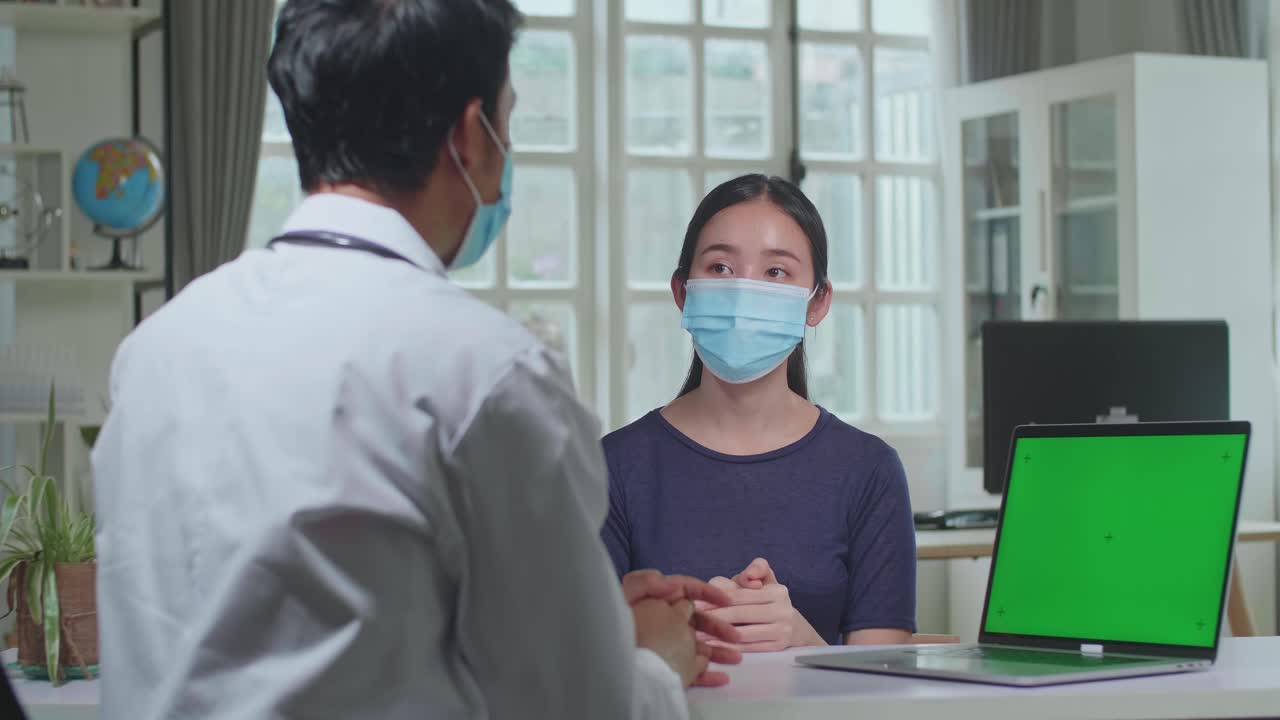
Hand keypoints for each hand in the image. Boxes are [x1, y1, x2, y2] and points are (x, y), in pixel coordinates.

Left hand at [624, 570, 742, 685]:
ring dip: (718, 651)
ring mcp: (663, 647)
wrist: (604, 664)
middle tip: (735, 636)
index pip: (684, 590)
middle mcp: (661, 623)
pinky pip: (688, 671)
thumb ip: (645, 581)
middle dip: (717, 626)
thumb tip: (671, 582)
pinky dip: (706, 674)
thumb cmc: (614, 627)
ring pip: (696, 647)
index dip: (706, 592)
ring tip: (736, 658)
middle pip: (695, 621)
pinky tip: (721, 677)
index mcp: (654, 602)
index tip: (725, 600)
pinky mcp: (664, 668)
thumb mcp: (624, 596)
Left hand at [702, 558, 824, 652]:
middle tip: (691, 621)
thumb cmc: (769, 600)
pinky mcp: (778, 647)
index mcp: (777, 590)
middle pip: (739, 614)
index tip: (696, 604)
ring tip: (697, 637)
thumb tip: (749, 575)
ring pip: (742, 633)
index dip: (716, 600)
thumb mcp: (766, 580)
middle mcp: (782, 610)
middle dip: (713, 618)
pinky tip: (714, 648)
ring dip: (717, 636)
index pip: (739, 594)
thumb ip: (756, 569)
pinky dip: (729, 649)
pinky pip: (749, 648)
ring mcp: (782, 630)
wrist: (795, 628)